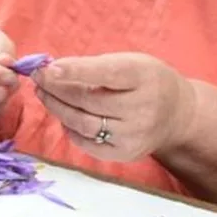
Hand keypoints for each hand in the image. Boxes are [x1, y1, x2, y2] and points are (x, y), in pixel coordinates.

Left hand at [31, 52, 197, 161]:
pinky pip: (87, 143)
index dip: (75, 71)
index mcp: (144, 77)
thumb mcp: (130, 63)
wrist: (178, 114)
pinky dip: (70, 129)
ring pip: (83, 123)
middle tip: (39, 78)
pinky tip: (63, 116)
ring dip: (57, 108)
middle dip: (56, 88)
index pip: (106, 73)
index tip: (48, 68)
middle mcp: (142, 108)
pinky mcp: (125, 154)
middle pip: (88, 100)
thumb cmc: (146, 81)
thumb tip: (51, 71)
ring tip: (44, 94)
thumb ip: (95, 66)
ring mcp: (134, 135)